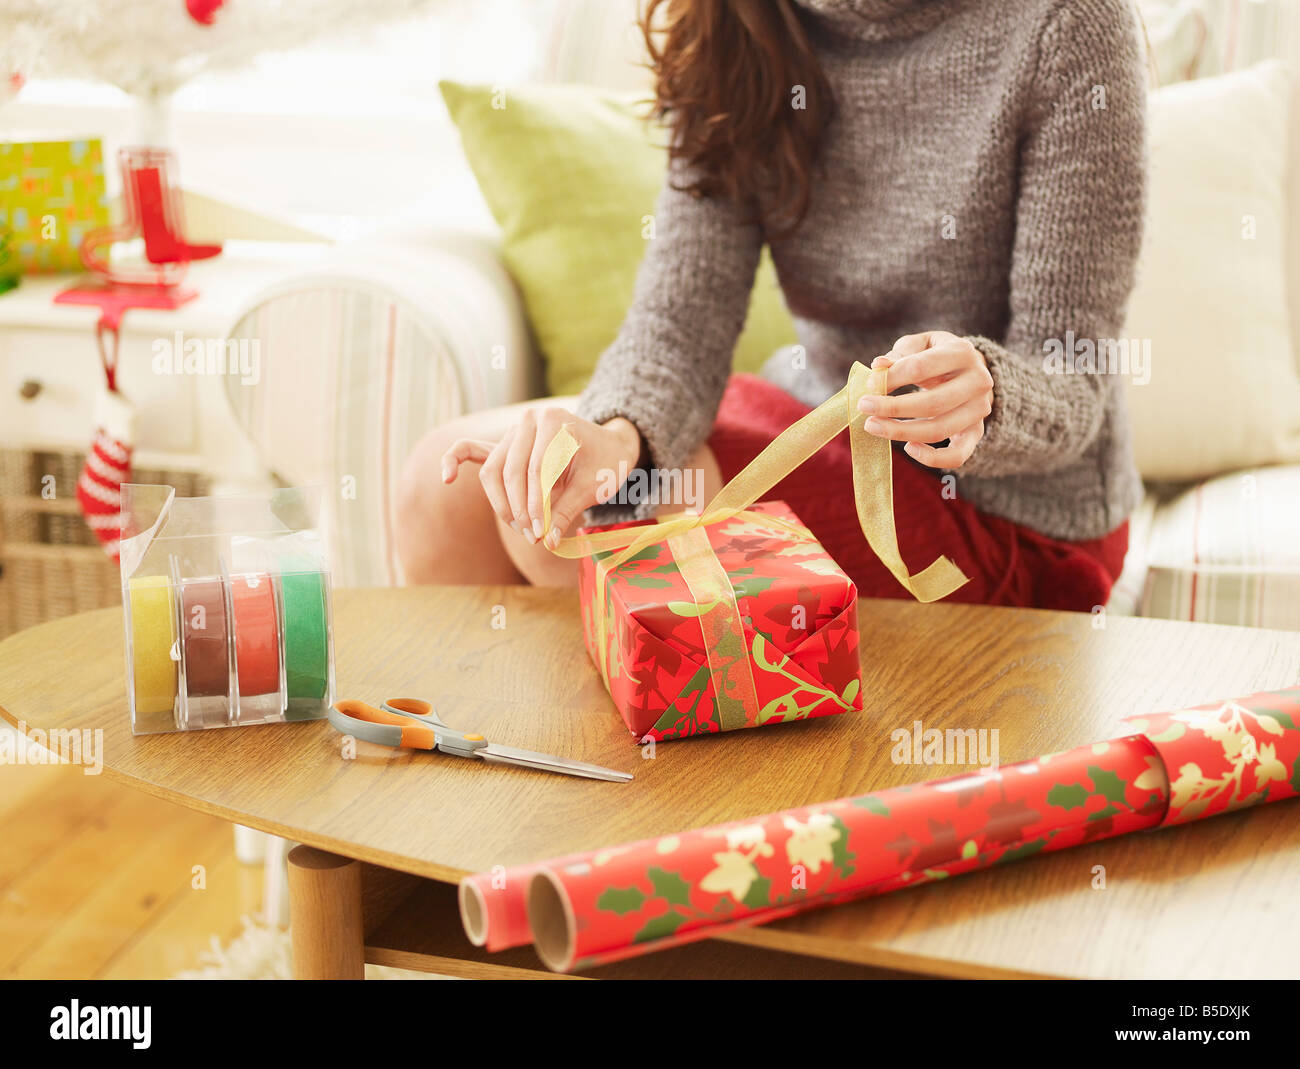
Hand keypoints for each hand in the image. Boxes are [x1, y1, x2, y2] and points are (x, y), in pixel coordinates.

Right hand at [442, 410, 642, 548]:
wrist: (609, 446)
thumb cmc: (605, 463)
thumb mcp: (593, 486)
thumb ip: (567, 510)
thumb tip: (546, 541)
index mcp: (553, 421)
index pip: (535, 469)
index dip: (536, 505)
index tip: (541, 532)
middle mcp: (529, 421)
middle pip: (510, 471)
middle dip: (519, 508)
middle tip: (533, 536)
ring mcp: (513, 432)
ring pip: (493, 471)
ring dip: (502, 503)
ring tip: (521, 528)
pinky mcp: (504, 446)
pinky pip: (471, 450)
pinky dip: (454, 461)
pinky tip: (446, 478)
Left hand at [856, 331, 992, 469]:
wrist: (971, 369)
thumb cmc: (937, 355)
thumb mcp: (921, 344)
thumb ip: (901, 354)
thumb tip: (878, 365)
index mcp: (962, 352)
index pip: (921, 367)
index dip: (891, 377)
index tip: (869, 384)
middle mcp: (978, 382)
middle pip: (932, 403)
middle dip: (892, 408)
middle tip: (864, 407)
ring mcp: (979, 410)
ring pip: (939, 430)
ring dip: (901, 432)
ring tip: (873, 426)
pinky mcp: (977, 432)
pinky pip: (957, 455)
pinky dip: (932, 458)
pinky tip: (909, 449)